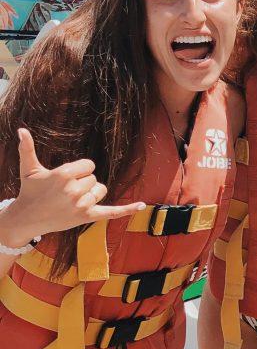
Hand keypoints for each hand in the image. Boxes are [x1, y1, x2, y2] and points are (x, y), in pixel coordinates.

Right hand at [2, 129, 145, 245]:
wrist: (27, 218)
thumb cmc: (30, 191)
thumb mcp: (28, 169)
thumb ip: (27, 148)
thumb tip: (21, 130)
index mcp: (63, 174)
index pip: (89, 165)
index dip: (80, 170)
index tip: (65, 178)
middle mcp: (73, 190)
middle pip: (94, 178)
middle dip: (82, 182)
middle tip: (64, 191)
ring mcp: (81, 205)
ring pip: (100, 190)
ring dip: (91, 193)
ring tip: (72, 200)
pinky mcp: (87, 217)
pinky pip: (112, 212)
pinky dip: (128, 210)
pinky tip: (143, 205)